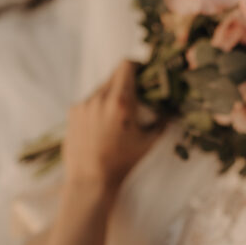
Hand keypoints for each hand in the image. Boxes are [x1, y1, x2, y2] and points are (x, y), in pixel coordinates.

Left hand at [63, 60, 165, 189]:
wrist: (90, 180)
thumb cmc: (123, 162)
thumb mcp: (148, 142)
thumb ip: (162, 121)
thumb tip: (172, 110)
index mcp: (120, 101)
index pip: (127, 65)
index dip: (137, 66)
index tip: (144, 75)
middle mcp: (99, 97)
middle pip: (115, 75)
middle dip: (127, 82)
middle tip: (136, 96)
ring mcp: (84, 104)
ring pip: (101, 88)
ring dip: (112, 95)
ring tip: (118, 116)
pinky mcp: (73, 112)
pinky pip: (90, 101)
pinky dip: (99, 107)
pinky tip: (103, 125)